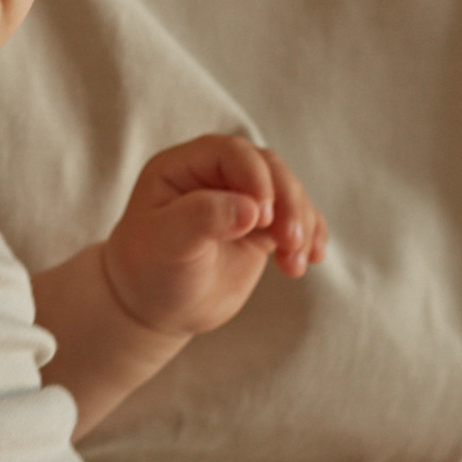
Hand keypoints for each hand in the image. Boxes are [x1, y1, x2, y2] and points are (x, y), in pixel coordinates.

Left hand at [103, 135, 327, 335]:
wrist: (155, 308)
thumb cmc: (149, 271)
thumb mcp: (166, 243)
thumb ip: (202, 219)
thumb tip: (252, 209)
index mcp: (183, 167)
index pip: (230, 152)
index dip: (254, 177)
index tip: (263, 216)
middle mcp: (215, 176)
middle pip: (268, 167)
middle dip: (287, 200)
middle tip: (290, 240)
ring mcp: (240, 199)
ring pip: (288, 191)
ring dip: (301, 222)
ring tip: (295, 260)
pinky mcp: (260, 226)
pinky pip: (296, 218)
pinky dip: (310, 235)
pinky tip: (312, 258)